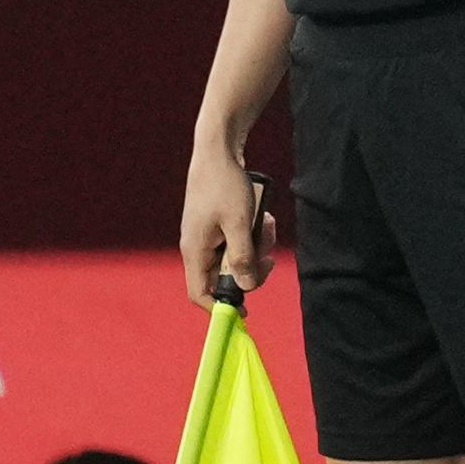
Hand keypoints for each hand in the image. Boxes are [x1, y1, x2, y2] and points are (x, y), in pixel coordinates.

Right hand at [178, 137, 268, 305]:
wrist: (218, 151)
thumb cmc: (225, 185)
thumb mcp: (239, 223)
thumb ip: (242, 257)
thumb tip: (244, 287)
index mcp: (195, 250)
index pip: (199, 293)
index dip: (219, 306)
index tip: (244, 312)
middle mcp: (197, 246)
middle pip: (224, 276)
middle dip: (250, 267)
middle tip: (269, 257)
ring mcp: (206, 235)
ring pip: (235, 256)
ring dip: (256, 246)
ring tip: (267, 225)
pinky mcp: (216, 224)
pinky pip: (237, 240)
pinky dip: (252, 233)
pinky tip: (263, 217)